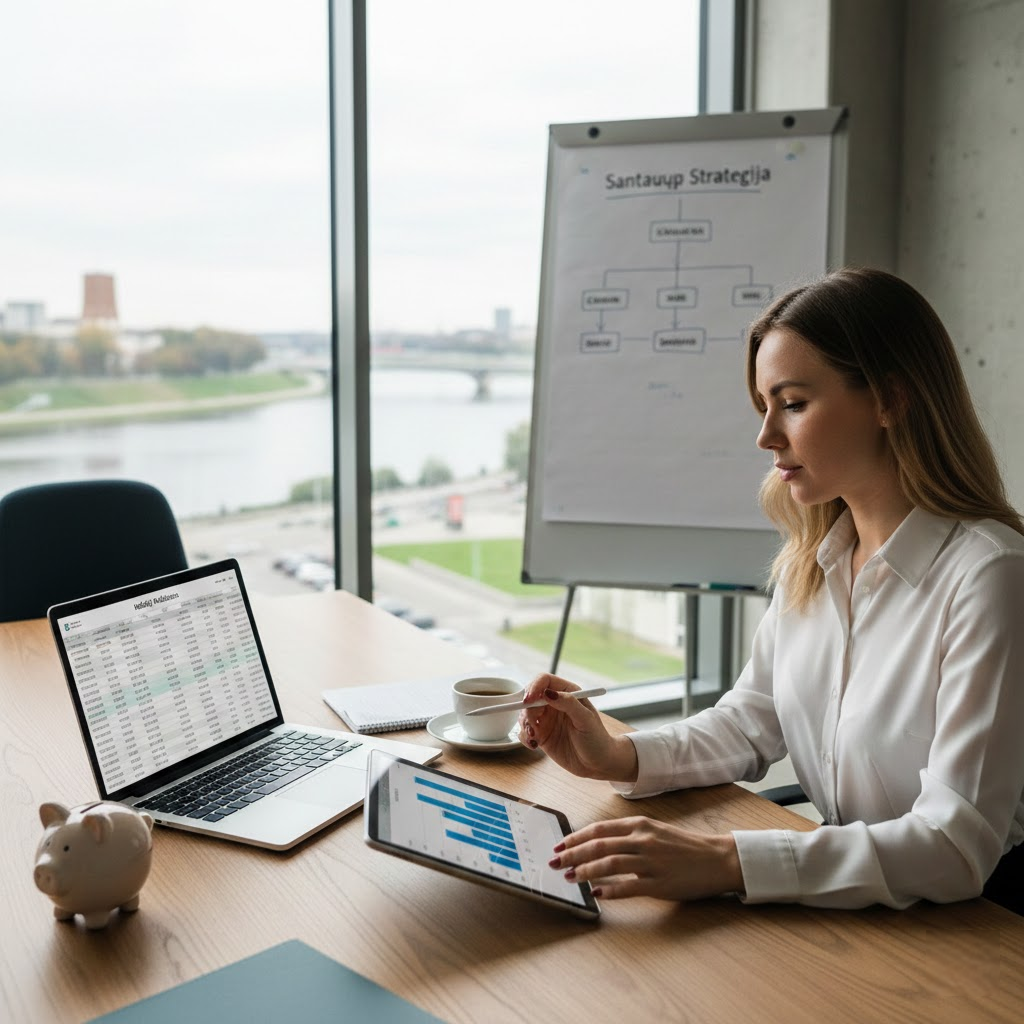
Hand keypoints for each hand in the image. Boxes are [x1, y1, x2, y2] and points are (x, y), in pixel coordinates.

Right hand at [518, 674, 636, 782]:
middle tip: (532, 726)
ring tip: (534, 738)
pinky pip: (524, 731)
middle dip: (526, 710)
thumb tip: (548, 693)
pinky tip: (534, 745)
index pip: (544, 681)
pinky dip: (524, 737)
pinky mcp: (541, 734)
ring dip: (524, 725)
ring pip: (524, 714)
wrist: (598, 764)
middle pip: (530, 697)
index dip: (533, 687)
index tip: (527, 701)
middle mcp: (554, 703)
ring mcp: (546, 719)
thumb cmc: (597, 739)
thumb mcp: (585, 719)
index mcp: (567, 692)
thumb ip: (568, 703)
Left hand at [549, 816, 743, 901]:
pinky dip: (609, 891)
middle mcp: (642, 840)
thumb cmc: (683, 845)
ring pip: (609, 865)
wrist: (716, 859)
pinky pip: (628, 888)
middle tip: (555, 862)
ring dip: (585, 872)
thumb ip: (628, 834)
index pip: (599, 830)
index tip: (559, 845)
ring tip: (570, 878)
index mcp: (639, 825)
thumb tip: (597, 843)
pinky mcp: (659, 884)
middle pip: (598, 846)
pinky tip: (597, 895)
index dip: (576, 838)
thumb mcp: (654, 830)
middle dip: (572, 854)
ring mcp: (650, 862)